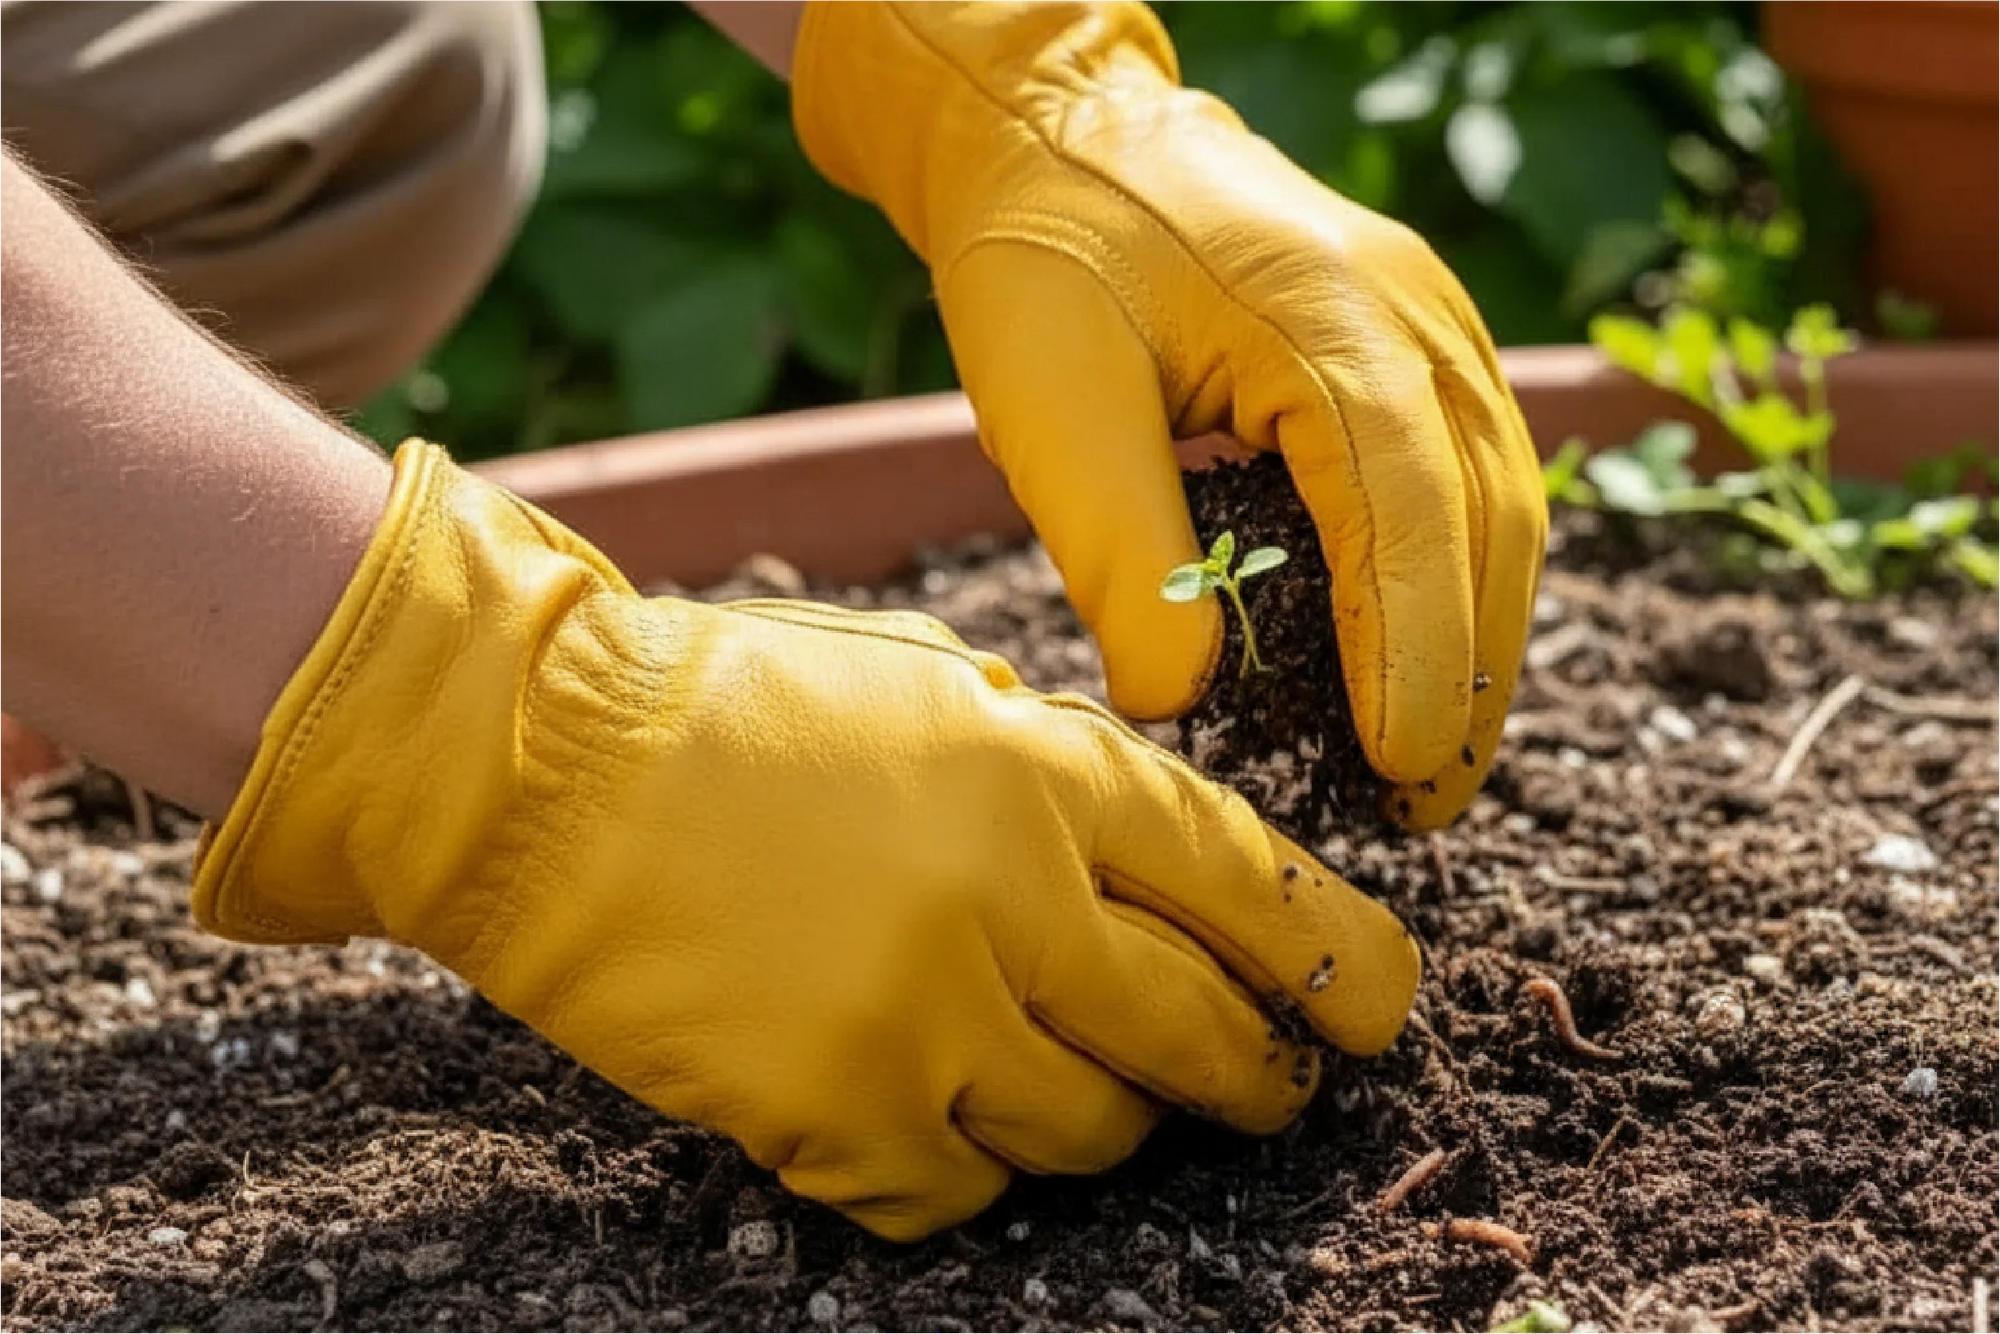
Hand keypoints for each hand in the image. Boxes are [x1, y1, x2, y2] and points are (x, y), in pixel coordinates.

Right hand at [193, 441, 1420, 1240]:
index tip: (1378, 1007)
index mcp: (1045, 776)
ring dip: (1097, 1119)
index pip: (1253, 888)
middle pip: (1200, 1041)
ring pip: (1090, 1136)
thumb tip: (1167, 876)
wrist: (540, 768)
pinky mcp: (831, 1117)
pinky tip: (918, 1110)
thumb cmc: (734, 705)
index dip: (1341, 961)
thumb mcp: (928, 688)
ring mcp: (923, 1023)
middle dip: (1256, 1078)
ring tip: (1056, 1079)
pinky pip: (957, 1196)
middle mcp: (1010, 904)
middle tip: (1264, 1088)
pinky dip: (960, 1169)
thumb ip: (1057, 776)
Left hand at [793, 0, 1547, 828]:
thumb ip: (1123, 554)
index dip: (1416, 653)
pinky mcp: (1416, 337)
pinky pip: (1473, 468)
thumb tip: (1184, 706)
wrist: (1062, 134)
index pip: (1410, 512)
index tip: (1402, 770)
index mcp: (1333, 319)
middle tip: (1427, 802)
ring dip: (1479, 632)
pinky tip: (1422, 644)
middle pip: (1489, 519)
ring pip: (1501, 500)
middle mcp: (1415, 315)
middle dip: (1469, 672)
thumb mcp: (1049, 406)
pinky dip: (1460, 569)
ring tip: (1434, 751)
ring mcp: (1432, 318)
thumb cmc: (1047, 262)